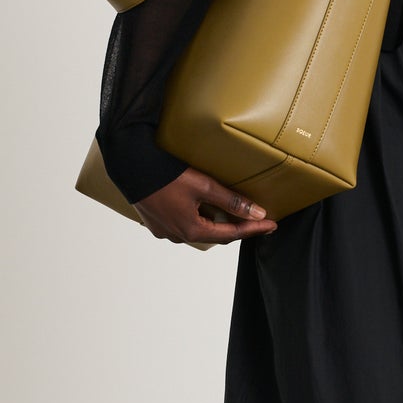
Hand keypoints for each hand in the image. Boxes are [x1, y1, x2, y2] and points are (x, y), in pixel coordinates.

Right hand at [135, 167, 278, 247]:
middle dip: (237, 228)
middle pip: (215, 234)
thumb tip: (257, 213)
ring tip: (231, 214)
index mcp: (192, 230)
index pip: (232, 234)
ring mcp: (165, 230)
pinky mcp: (155, 222)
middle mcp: (178, 235)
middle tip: (256, 221)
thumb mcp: (204, 187)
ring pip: (198, 229)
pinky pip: (182, 224)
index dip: (254, 229)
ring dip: (215, 223)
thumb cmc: (166, 176)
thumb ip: (232, 201)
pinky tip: (201, 208)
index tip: (271, 225)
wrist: (131, 167)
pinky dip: (197, 218)